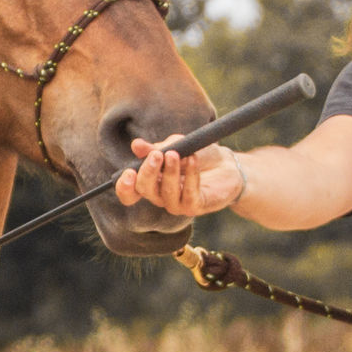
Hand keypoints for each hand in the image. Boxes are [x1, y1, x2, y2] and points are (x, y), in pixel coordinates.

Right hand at [117, 138, 244, 218]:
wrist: (227, 163)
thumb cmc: (198, 155)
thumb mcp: (176, 145)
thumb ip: (156, 148)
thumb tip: (136, 145)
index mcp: (151, 182)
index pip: (130, 192)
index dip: (124, 187)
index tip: (129, 173)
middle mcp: (160, 196)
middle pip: (144, 190)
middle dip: (149, 172)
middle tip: (158, 155)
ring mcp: (176, 204)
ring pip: (166, 193)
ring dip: (171, 172)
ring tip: (179, 154)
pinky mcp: (195, 207)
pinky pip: (188, 195)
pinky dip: (190, 176)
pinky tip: (193, 160)